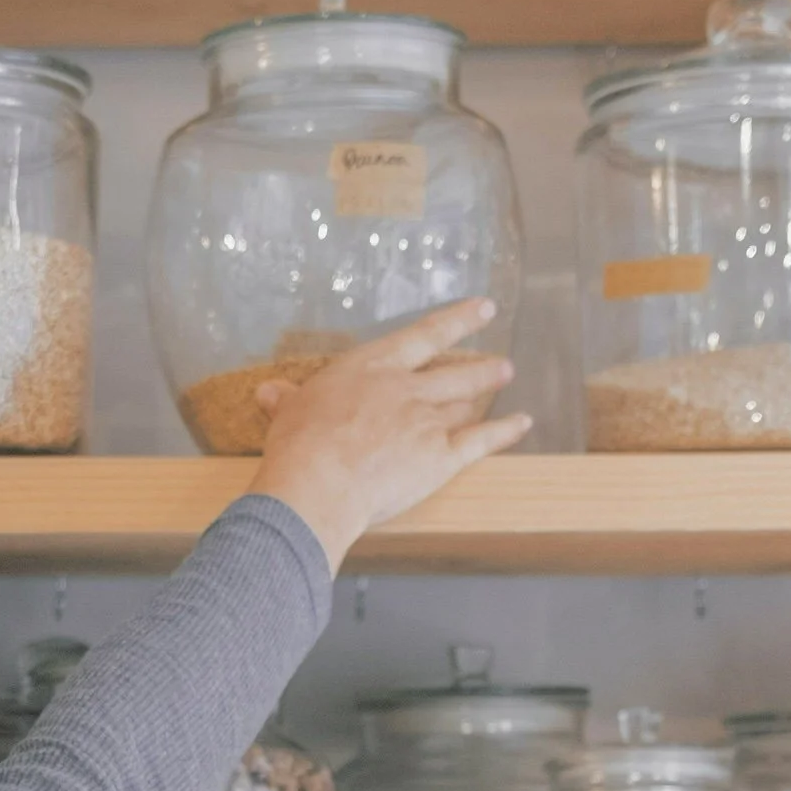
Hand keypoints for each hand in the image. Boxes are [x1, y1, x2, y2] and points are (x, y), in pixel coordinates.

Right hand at [247, 298, 531, 574]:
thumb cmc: (299, 445)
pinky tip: (522, 424)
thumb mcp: (288, 412)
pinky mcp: (441, 457)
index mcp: (372, 369)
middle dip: (480, 364)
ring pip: (466, 401)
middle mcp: (406, 389)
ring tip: (504, 380)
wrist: (321, 482)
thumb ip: (287, 400)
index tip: (482, 309)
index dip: (456, 321)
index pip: (422, 337)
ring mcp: (428, 421)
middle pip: (453, 371)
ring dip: (487, 391)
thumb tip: (269, 392)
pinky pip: (481, 440)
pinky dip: (504, 432)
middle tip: (502, 361)